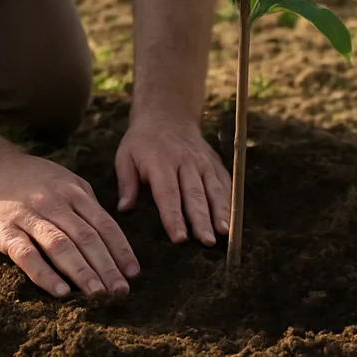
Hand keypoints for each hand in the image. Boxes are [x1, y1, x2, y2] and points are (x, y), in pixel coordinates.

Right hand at [0, 149, 139, 297]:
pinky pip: (27, 254)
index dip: (121, 249)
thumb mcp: (63, 180)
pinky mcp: (5, 230)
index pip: (103, 224)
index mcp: (73, 192)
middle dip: (107, 266)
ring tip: (98, 295)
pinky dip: (45, 273)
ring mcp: (29, 216)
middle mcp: (55, 202)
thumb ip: (85, 204)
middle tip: (121, 293)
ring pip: (61, 245)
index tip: (134, 273)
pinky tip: (60, 291)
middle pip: (87, 237)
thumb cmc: (29, 178)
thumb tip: (110, 233)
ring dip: (82, 271)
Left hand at [115, 113, 230, 246]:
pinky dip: (229, 200)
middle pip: (194, 194)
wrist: (168, 114)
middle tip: (206, 242)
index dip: (173, 216)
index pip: (168, 193)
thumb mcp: (125, 156)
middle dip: (201, 220)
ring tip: (224, 233)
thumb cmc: (143, 141)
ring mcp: (203, 161)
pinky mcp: (214, 162)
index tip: (179, 238)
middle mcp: (185, 161)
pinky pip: (224, 182)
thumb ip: (126, 183)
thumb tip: (125, 209)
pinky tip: (231, 218)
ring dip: (220, 211)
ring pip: (213, 189)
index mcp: (160, 161)